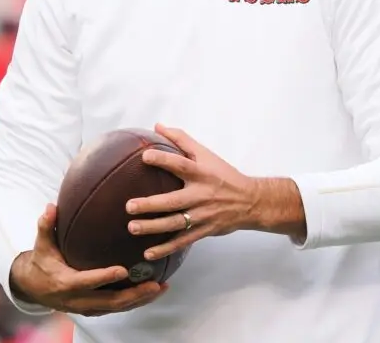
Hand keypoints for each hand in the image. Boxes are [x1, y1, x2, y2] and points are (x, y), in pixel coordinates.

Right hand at [9, 204, 166, 316]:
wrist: (32, 288)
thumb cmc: (40, 262)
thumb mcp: (41, 244)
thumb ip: (46, 226)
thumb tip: (51, 206)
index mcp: (65, 283)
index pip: (87, 282)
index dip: (104, 278)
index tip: (123, 270)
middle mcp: (78, 299)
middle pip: (110, 301)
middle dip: (134, 295)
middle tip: (155, 283)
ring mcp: (87, 306)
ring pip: (117, 307)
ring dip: (140, 299)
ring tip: (161, 287)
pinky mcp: (94, 308)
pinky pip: (117, 307)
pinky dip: (135, 301)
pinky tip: (153, 290)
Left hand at [125, 124, 264, 260]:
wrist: (250, 201)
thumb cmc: (223, 175)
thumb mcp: (206, 154)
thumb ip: (181, 139)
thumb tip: (158, 126)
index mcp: (201, 173)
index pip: (181, 164)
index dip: (164, 160)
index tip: (144, 157)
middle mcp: (201, 195)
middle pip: (173, 201)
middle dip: (151, 205)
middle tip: (129, 206)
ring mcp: (202, 215)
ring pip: (174, 224)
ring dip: (152, 227)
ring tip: (132, 227)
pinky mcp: (203, 231)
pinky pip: (182, 241)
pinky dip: (165, 248)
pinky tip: (148, 253)